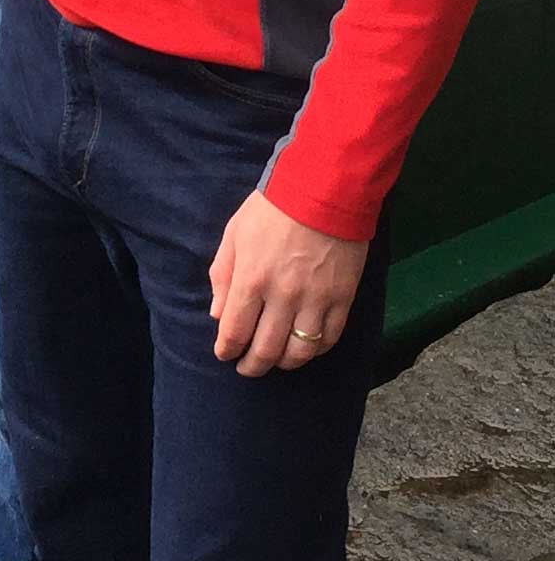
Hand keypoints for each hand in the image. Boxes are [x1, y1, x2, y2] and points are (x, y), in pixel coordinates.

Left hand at [208, 190, 369, 376]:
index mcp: (252, 278)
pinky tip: (305, 349)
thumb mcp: (234, 234)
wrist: (324, 191)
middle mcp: (283, 295)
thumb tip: (217, 314)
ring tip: (274, 361)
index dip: (227, 349)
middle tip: (246, 368)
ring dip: (284, 363)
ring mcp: (316, 300)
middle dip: (252, 365)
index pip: (235, 329)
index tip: (224, 355)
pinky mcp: (343, 299)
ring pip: (300, 351)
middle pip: (266, 348)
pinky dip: (315, 351)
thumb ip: (223, 275)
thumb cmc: (271, 209)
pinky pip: (329, 338)